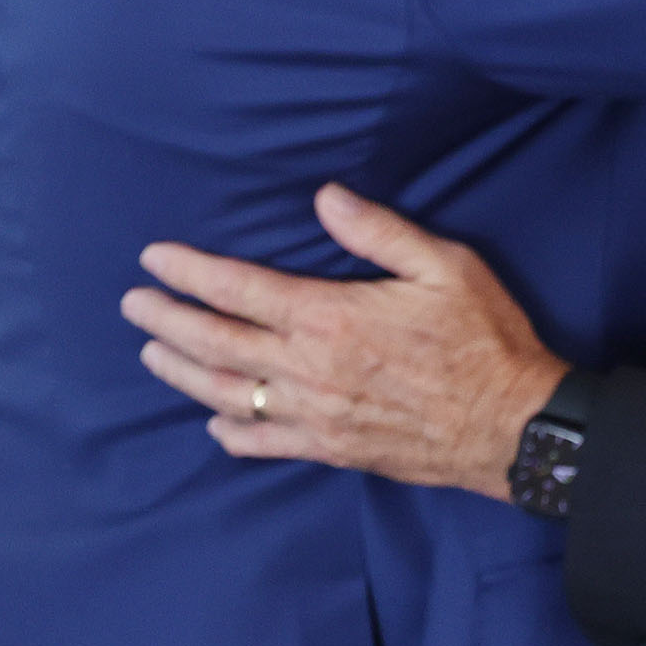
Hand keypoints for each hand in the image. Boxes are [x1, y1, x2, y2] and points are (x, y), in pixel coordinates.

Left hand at [124, 184, 567, 499]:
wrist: (511, 426)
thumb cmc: (484, 340)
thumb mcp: (445, 266)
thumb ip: (379, 231)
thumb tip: (325, 197)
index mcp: (331, 317)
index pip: (239, 289)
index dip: (190, 272)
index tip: (154, 258)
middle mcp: (310, 369)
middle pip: (217, 343)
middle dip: (167, 320)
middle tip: (134, 304)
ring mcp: (316, 414)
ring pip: (228, 393)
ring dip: (182, 372)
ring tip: (152, 354)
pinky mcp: (332, 449)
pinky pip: (265, 443)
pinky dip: (231, 432)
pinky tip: (214, 420)